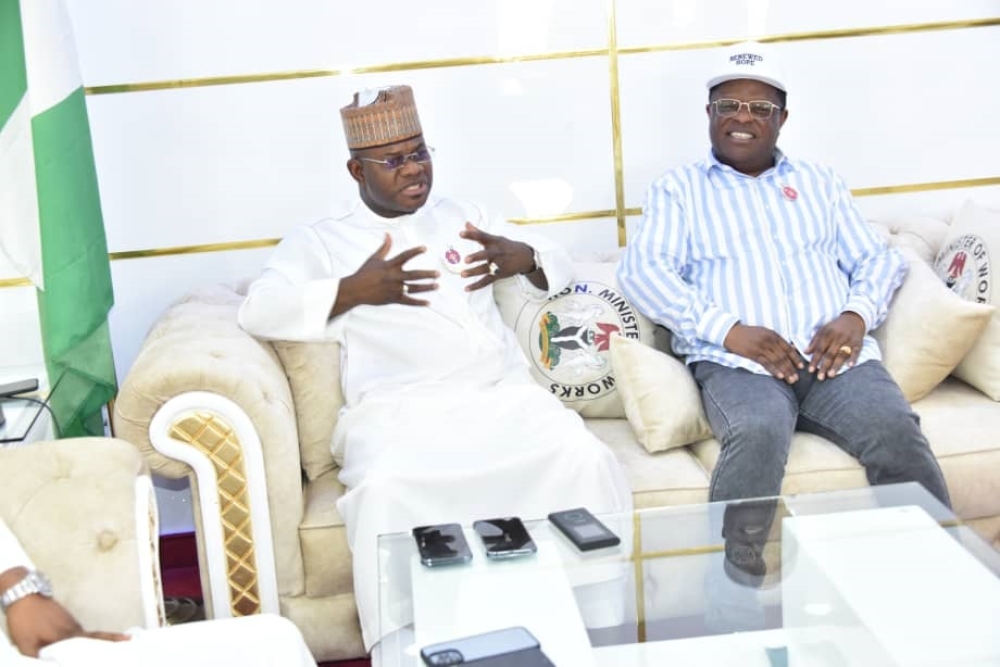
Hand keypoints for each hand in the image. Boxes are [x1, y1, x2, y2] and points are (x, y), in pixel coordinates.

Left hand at [7, 595, 129, 656]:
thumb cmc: (25, 620)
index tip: (126, 639)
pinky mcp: (65, 619)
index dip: (109, 642)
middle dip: (112, 639)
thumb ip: (39, 657)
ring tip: (113, 643)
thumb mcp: (26, 645)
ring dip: (98, 640)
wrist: (24, 594)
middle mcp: (73, 629)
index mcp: (66, 636)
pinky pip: (78, 632)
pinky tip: (82, 643)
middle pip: (95, 637)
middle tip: (129, 639)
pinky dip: (84, 639)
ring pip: (86, 635)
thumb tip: (52, 663)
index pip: (92, 642)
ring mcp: (70, 622)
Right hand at [334, 234, 439, 314]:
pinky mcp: (393, 299)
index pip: (404, 256)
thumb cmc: (365, 273)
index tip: (425, 248)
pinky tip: (428, 303)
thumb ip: (385, 247)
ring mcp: (394, 289)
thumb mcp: (374, 258)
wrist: (356, 290)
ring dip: (426, 288)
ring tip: (437, 285)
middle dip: (427, 275)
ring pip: (414, 288)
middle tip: (438, 273)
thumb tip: (388, 234)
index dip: (415, 252)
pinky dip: (418, 303)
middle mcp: (393, 277)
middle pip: (414, 275)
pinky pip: (408, 301)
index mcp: (389, 266)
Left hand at [458, 222, 535, 291]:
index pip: (482, 237)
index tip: (461, 233)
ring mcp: (498, 265)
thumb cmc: (506, 246)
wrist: (524, 257)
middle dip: (476, 257)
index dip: (471, 235)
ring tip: (462, 274)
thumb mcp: (494, 238)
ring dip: (474, 272)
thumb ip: (478, 232)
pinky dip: (476, 286)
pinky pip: (486, 281)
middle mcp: (496, 253)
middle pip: (486, 255)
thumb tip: (466, 224)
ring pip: (485, 269)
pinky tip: (466, 288)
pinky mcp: (498, 275)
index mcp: (494, 242)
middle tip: (466, 259)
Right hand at [723, 324, 804, 383]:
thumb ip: (777, 340)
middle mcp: (769, 340)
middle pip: (783, 356)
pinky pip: (766, 363)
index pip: (788, 348)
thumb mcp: (764, 332)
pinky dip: (774, 370)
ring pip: (777, 361)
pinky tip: (780, 376)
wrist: (731, 332)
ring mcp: (761, 347)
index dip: (795, 358)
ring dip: (785, 371)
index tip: (801, 367)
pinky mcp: (753, 353)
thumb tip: (791, 348)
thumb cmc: (748, 333)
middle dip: (791, 368)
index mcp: (773, 335)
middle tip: (797, 378)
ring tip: (791, 380)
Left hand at [804, 312, 865, 379]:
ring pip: (842, 354)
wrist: (854, 318)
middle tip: (820, 377)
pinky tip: (850, 366)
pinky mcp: (858, 342)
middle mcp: (838, 337)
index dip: (815, 360)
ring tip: (831, 375)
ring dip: (836, 365)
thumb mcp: (823, 330)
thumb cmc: (835, 326)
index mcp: (828, 333)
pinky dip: (853, 358)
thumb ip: (814, 341)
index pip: (819, 349)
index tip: (810, 370)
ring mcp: (849, 340)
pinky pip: (856, 351)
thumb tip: (805, 352)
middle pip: (830, 354)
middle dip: (824, 366)